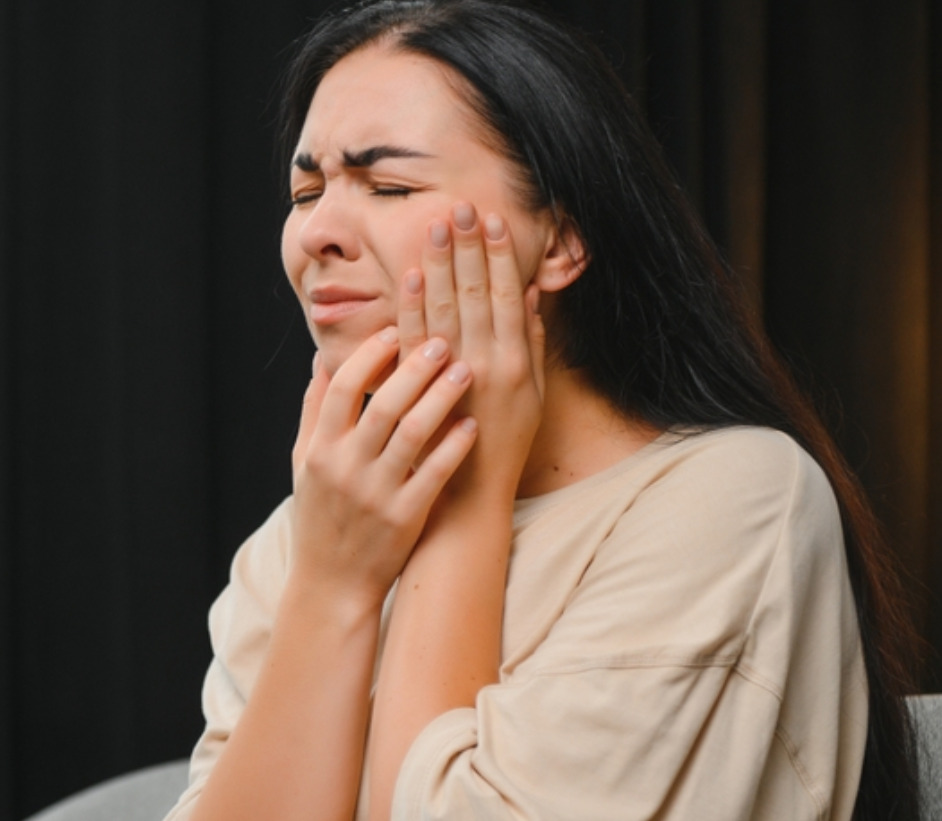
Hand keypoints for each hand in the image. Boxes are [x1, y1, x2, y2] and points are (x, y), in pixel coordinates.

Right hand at [289, 327, 477, 605]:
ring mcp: (375, 494)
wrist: (332, 585)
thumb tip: (321, 360)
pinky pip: (433, 473)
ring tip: (465, 369)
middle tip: (442, 339)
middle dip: (413, 368)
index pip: (341, 388)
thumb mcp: (303, 464)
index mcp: (319, 450)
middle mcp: (344, 468)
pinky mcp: (404, 517)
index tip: (396, 330)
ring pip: (411, 434)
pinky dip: (453, 446)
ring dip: (440, 398)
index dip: (369, 355)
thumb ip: (312, 411)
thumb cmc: (320, 518)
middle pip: (381, 404)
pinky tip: (473, 423)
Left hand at [398, 202, 546, 510]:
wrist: (469, 494)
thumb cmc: (503, 444)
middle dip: (467, 248)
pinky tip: (409, 276)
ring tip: (436, 225)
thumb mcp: (531, 395)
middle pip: (476, 294)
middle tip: (460, 206)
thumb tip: (531, 293)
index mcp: (515, 362)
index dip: (499, 256)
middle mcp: (486, 365)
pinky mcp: (422, 391)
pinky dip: (412, 306)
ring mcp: (452, 378)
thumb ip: (532, 343)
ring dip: (440, 265)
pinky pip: (414, 340)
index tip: (492, 220)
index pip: (507, 296)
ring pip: (446, 309)